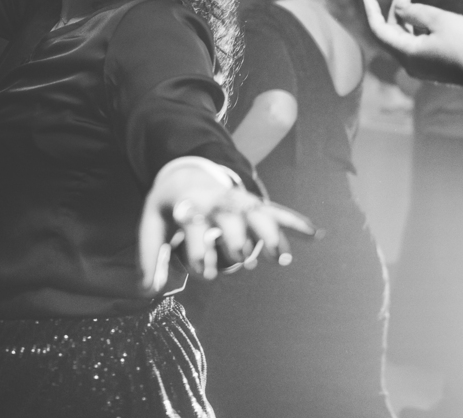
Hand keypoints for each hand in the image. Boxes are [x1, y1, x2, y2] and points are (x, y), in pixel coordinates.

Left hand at [138, 159, 316, 291]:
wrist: (185, 172)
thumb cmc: (169, 205)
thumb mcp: (151, 225)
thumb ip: (148, 258)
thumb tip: (147, 291)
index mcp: (190, 205)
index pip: (195, 227)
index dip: (199, 253)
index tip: (204, 272)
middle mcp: (217, 202)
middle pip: (231, 219)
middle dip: (237, 242)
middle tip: (240, 261)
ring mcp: (238, 202)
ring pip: (259, 215)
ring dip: (272, 235)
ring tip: (281, 259)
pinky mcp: (253, 205)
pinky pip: (277, 211)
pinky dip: (296, 222)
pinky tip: (315, 235)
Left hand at [363, 0, 462, 98]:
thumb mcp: (440, 20)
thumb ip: (415, 12)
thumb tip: (400, 10)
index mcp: (407, 53)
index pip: (380, 32)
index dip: (372, 13)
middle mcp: (411, 64)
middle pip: (393, 34)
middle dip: (396, 9)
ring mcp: (423, 67)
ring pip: (406, 39)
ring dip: (408, 18)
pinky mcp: (435, 68)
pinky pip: (419, 46)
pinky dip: (418, 29)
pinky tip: (427, 17)